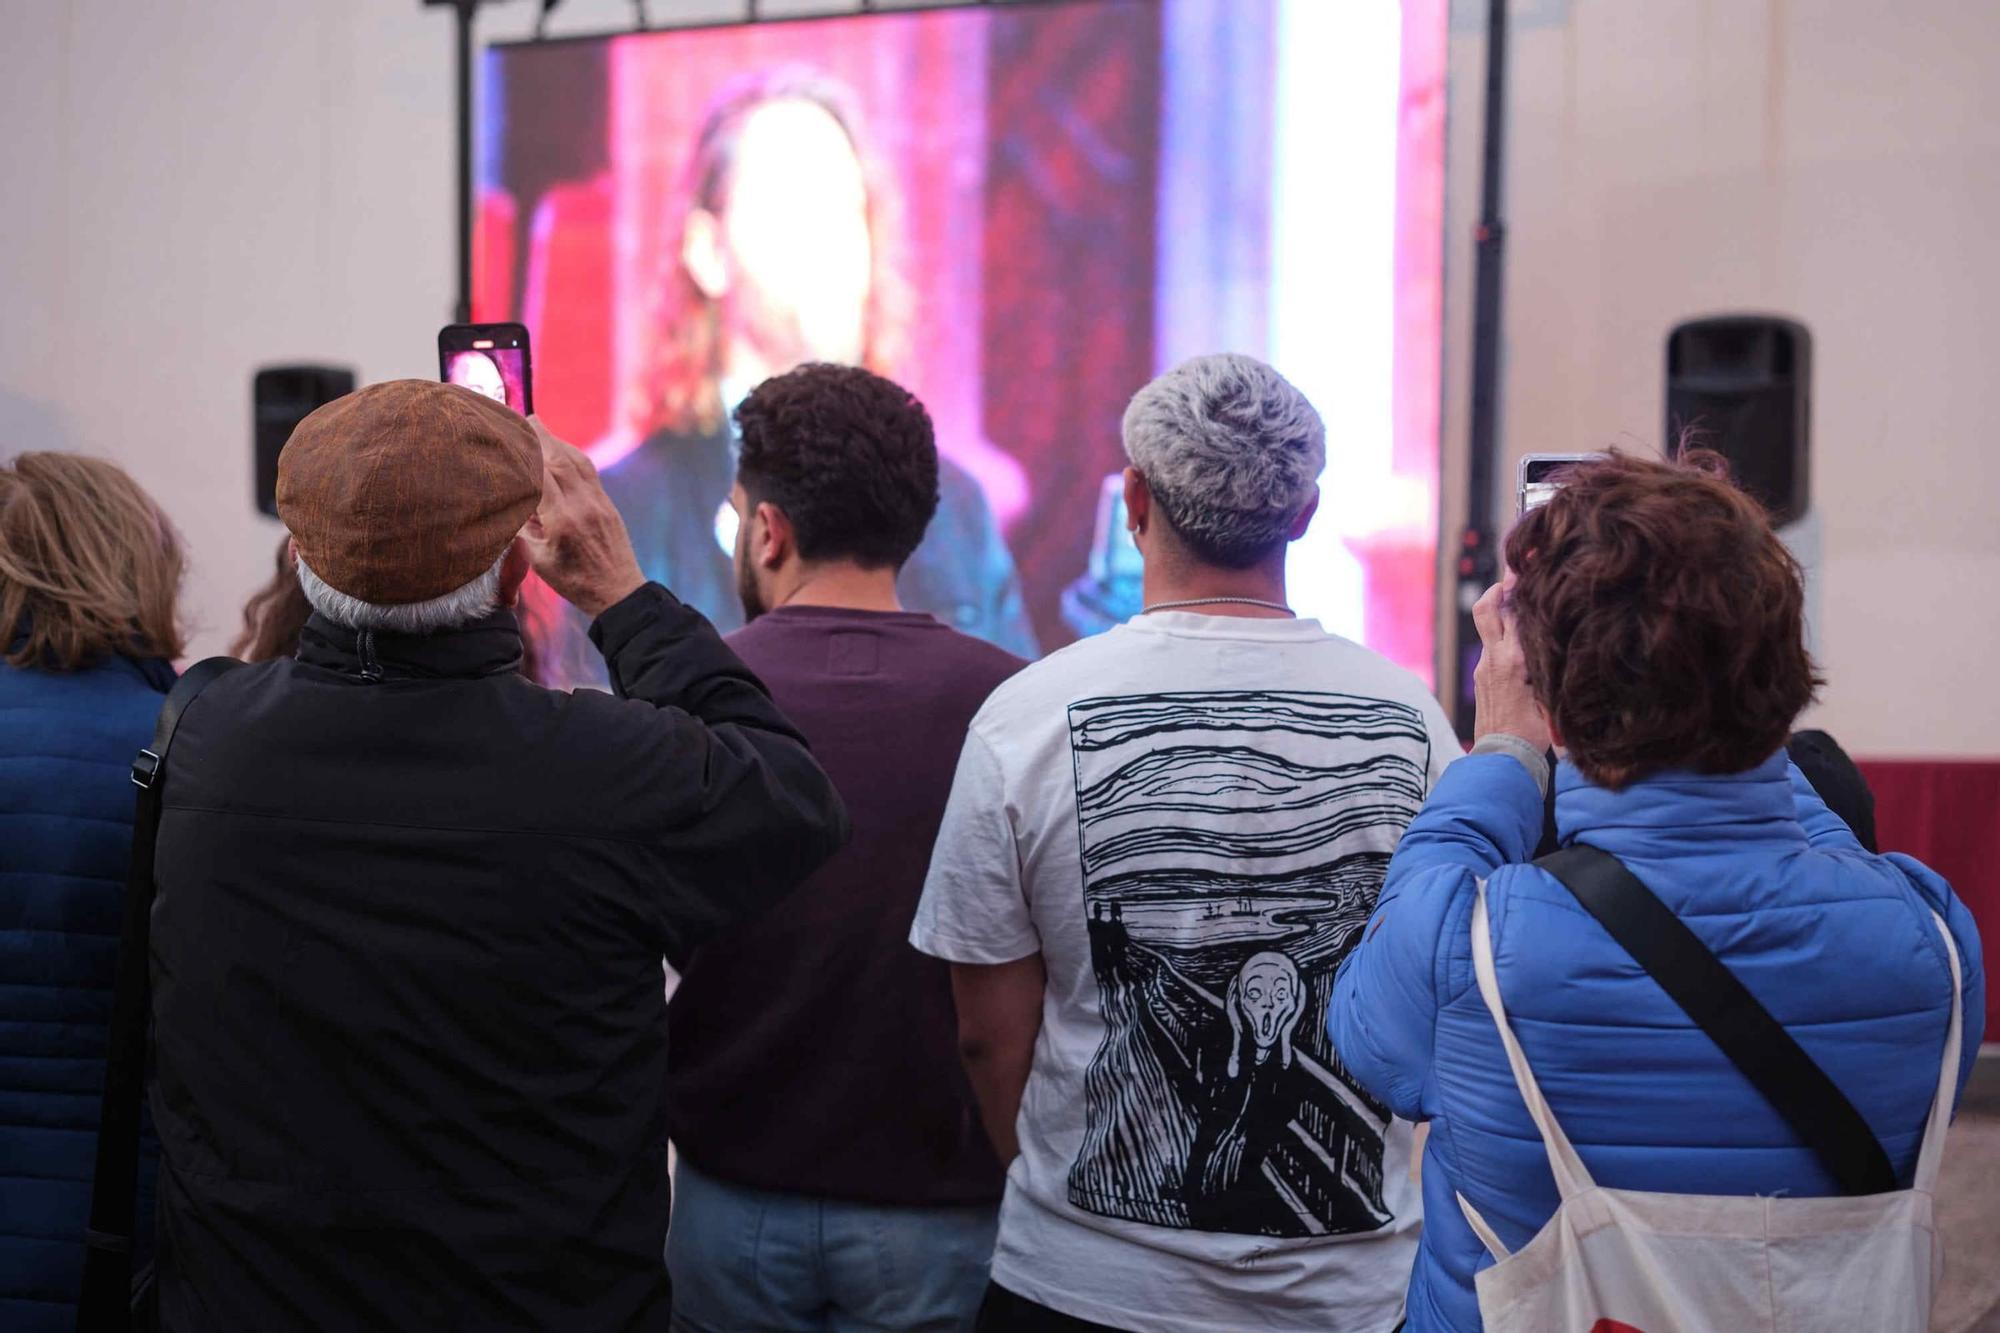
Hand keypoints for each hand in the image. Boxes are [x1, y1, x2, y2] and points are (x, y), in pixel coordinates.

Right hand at [520, 418, 646, 619]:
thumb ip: (526, 529)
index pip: (542, 474)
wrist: (619, 592)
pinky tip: (564, 451)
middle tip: (526, 418)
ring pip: (578, 463)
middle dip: (543, 437)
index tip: (513, 434)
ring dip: (559, 442)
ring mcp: (599, 502)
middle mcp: (583, 505)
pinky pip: (589, 473)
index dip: (527, 451)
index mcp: (563, 519)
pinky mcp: (608, 504)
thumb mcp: (540, 561)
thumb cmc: (575, 582)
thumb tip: (514, 503)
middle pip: (561, 461)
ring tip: (541, 427)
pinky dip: (574, 457)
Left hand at [1471, 581, 1552, 752]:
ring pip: (1488, 625)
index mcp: (1514, 660)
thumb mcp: (1550, 697)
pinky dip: (1502, 633)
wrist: (1502, 758)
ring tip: (1521, 598)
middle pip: (1487, 608)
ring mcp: (1484, 667)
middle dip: (1499, 588)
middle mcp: (1494, 658)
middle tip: (1514, 574)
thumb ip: (1549, 666)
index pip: (1513, 612)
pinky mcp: (1481, 677)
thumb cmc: (1534, 733)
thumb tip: (1557, 640)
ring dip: (1500, 609)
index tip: (1525, 566)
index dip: (1517, 587)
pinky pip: (1490, 645)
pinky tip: (1520, 635)